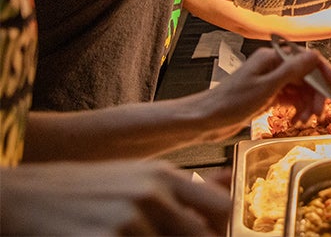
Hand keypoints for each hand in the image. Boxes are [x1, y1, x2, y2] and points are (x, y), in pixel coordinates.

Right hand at [0, 159, 230, 234]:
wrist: (24, 197)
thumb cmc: (85, 192)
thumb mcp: (137, 179)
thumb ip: (181, 191)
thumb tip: (228, 188)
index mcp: (164, 177)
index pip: (222, 208)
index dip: (225, 230)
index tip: (220, 236)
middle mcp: (151, 194)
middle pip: (200, 236)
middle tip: (169, 236)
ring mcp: (127, 219)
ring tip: (129, 235)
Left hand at [195, 46, 330, 141]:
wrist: (205, 120)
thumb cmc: (229, 103)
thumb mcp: (266, 87)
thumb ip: (293, 71)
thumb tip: (314, 56)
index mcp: (273, 58)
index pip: (308, 60)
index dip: (325, 73)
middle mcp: (273, 67)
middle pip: (306, 77)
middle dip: (316, 95)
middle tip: (319, 112)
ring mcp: (270, 82)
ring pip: (300, 90)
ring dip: (306, 105)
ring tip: (304, 120)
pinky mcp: (267, 96)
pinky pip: (290, 100)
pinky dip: (296, 110)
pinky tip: (295, 121)